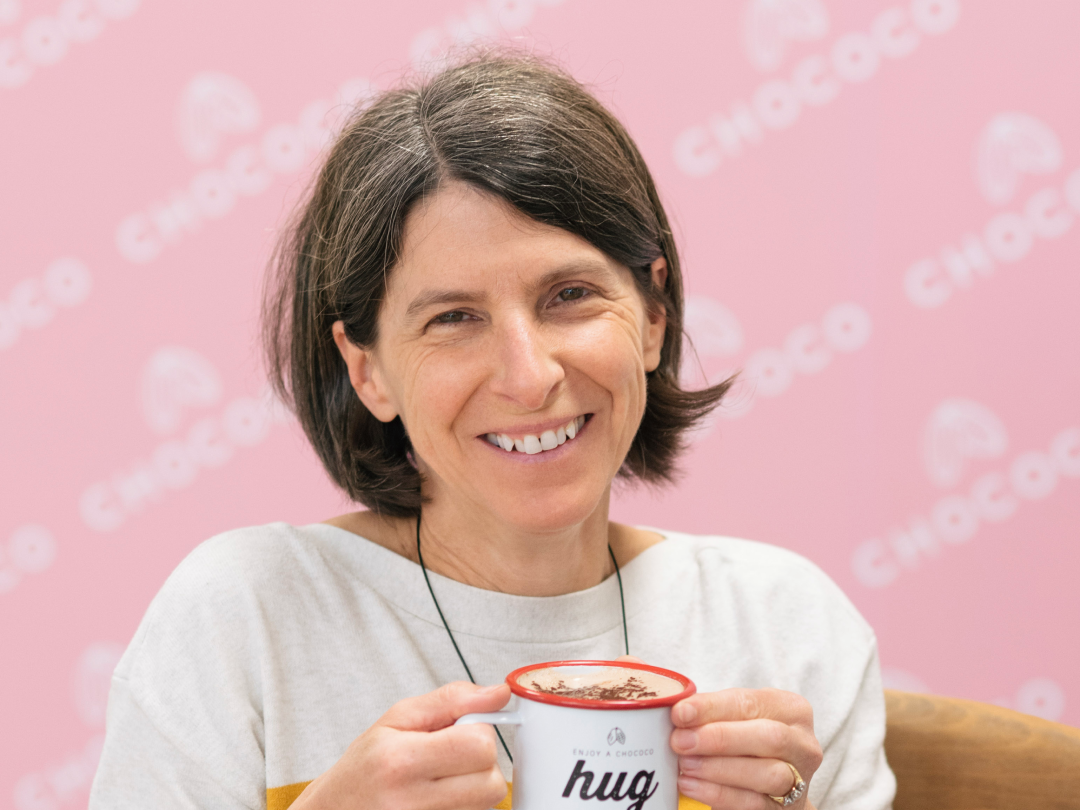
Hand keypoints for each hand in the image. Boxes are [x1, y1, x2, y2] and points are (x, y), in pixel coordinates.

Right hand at [292, 681, 510, 809]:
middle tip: (452, 757)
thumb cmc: (365, 766)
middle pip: (491, 782)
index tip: (461, 730)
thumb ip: (452, 700)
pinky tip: (440, 797)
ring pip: (487, 804)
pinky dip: (465, 804)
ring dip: (474, 786)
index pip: (479, 746)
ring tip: (442, 778)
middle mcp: (412, 802)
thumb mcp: (398, 718)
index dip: (479, 732)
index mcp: (402, 761)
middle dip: (480, 763)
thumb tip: (498, 694)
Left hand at [671, 687, 821, 808]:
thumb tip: (679, 712)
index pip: (750, 702)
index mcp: (791, 709)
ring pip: (766, 773)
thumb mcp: (736, 719)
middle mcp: (802, 743)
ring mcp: (800, 779)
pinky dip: (719, 793)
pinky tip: (691, 785)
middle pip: (768, 737)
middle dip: (719, 738)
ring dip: (718, 769)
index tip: (680, 713)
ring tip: (684, 765)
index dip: (712, 707)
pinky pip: (754, 802)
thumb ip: (713, 713)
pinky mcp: (788, 809)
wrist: (768, 786)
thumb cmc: (746, 741)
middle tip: (680, 741)